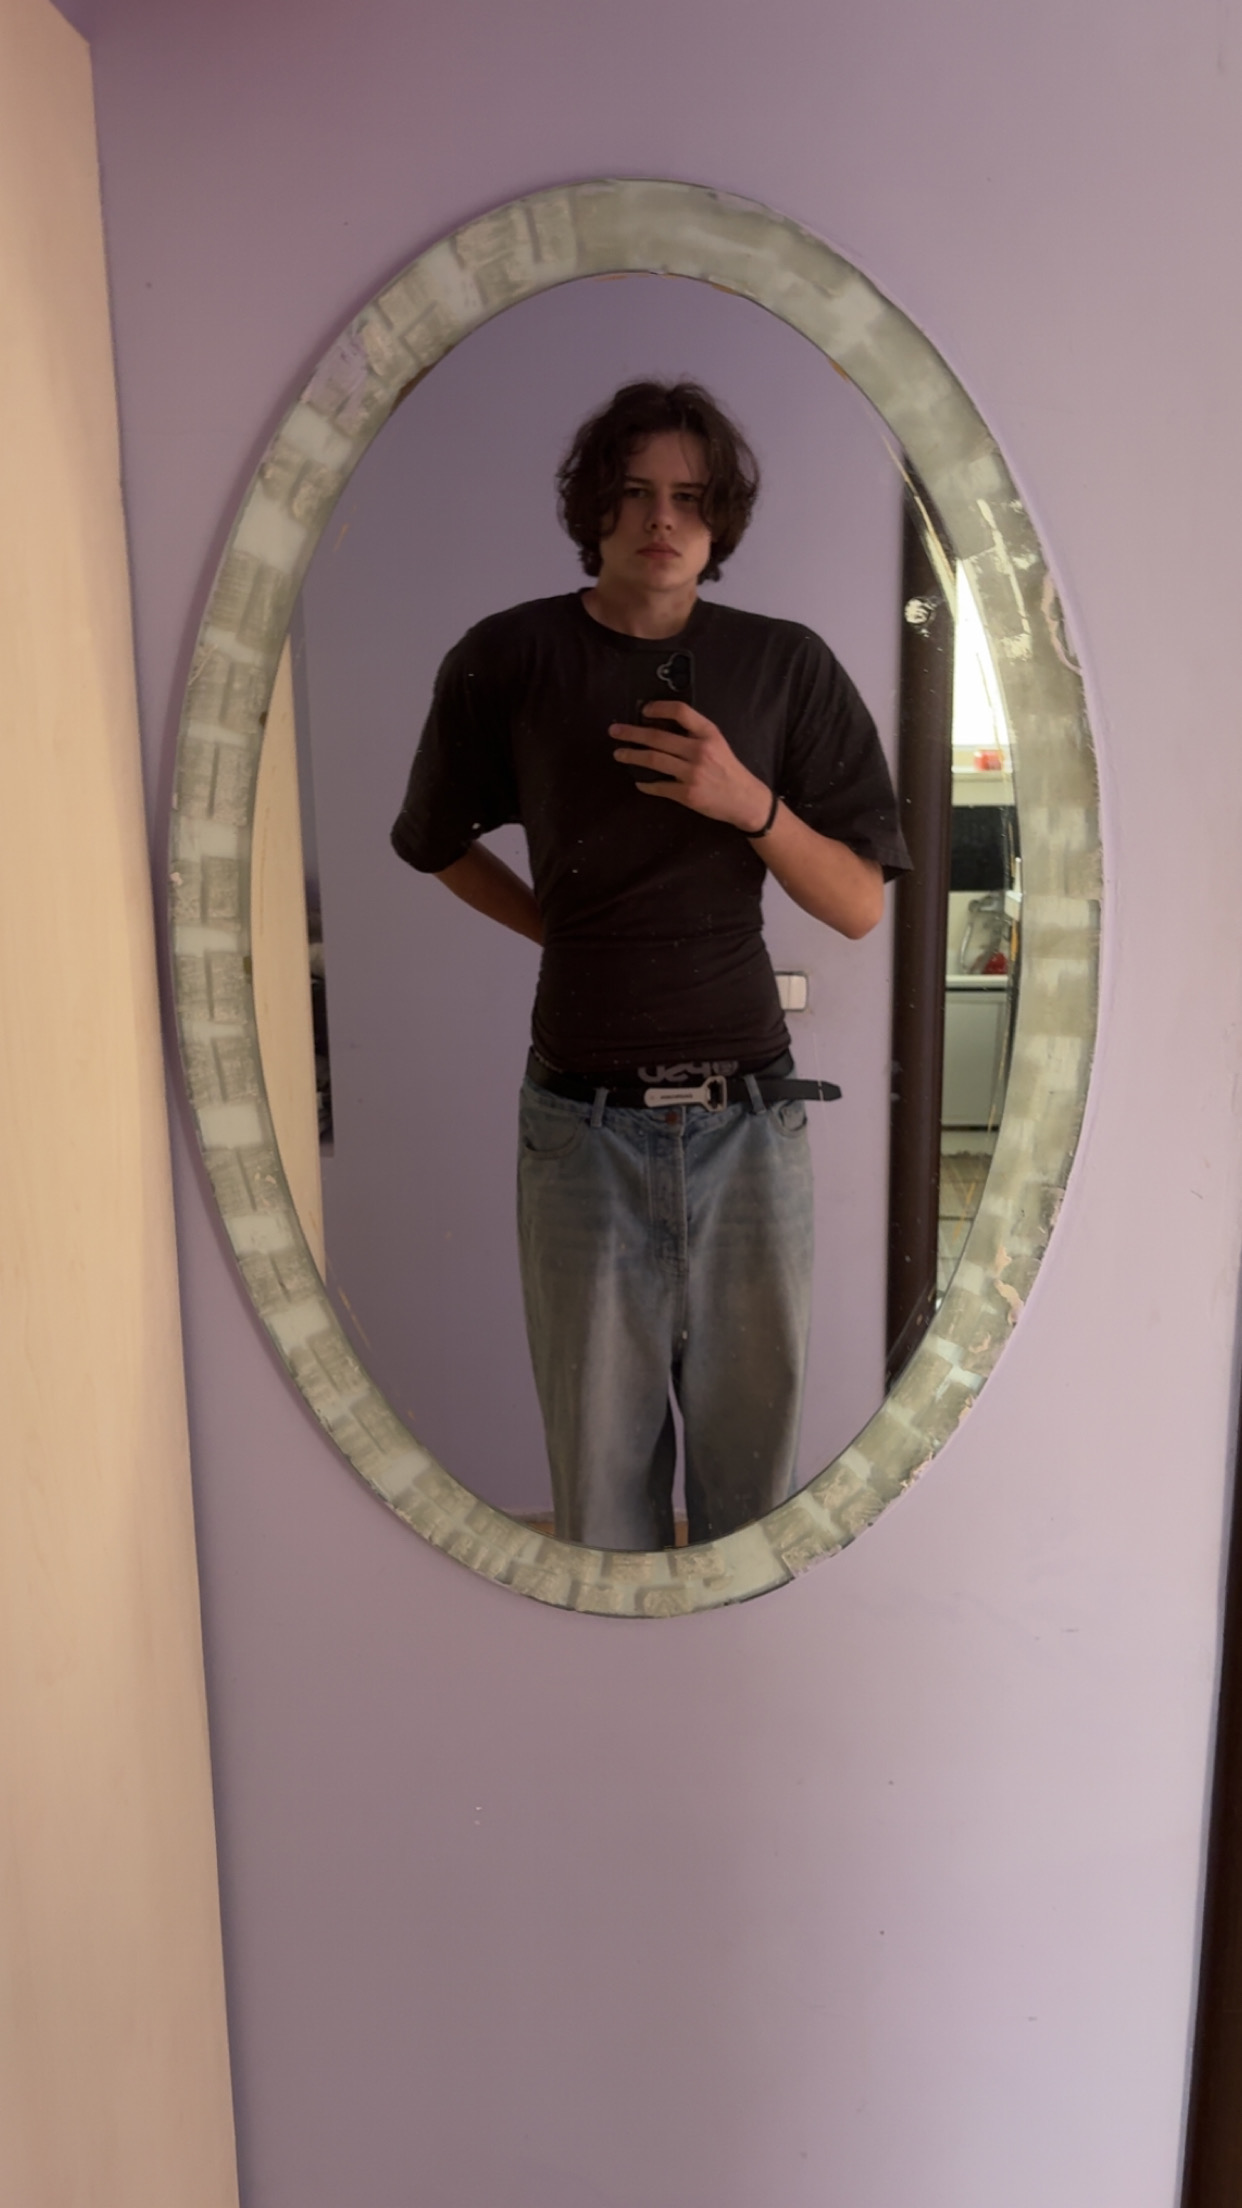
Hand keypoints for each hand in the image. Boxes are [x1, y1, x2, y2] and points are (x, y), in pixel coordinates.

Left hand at [609, 700, 772, 832]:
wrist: (745, 799)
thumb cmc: (729, 769)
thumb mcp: (718, 743)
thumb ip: (694, 734)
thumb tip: (660, 726)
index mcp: (709, 734)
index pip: (680, 711)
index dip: (658, 708)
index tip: (643, 710)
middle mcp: (700, 750)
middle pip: (658, 737)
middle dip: (632, 733)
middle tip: (615, 731)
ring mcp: (692, 773)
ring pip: (653, 760)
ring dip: (632, 756)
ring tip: (619, 754)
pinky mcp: (687, 794)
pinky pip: (658, 786)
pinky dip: (645, 783)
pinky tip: (639, 781)